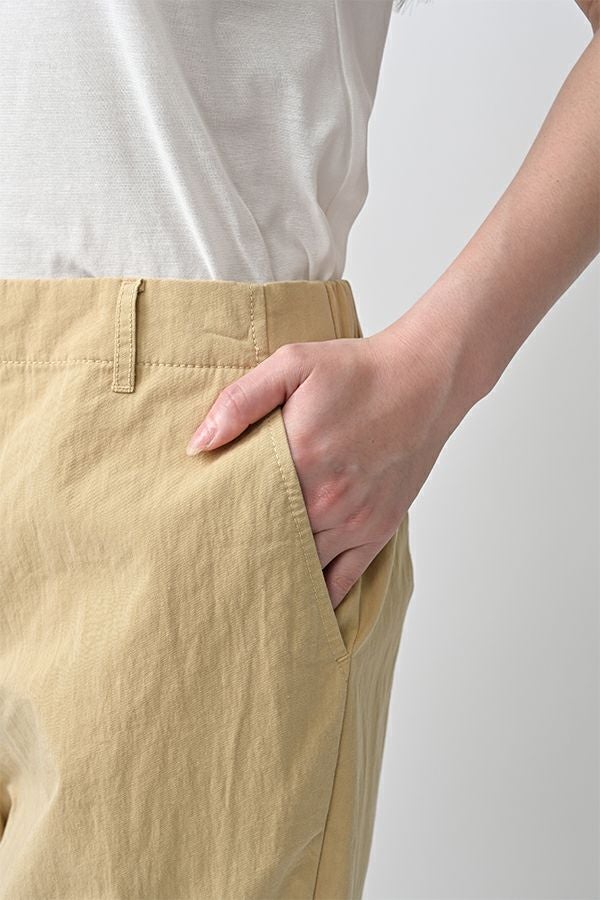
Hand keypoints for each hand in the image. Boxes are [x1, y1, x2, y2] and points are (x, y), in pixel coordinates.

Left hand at [185, 315, 460, 609]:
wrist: (425, 380)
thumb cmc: (358, 370)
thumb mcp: (292, 364)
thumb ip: (240, 402)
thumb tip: (198, 446)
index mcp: (298, 459)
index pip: (242, 510)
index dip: (217, 526)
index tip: (194, 538)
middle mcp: (326, 500)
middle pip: (269, 544)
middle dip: (240, 558)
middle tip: (209, 574)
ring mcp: (355, 521)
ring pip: (303, 568)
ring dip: (275, 578)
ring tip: (242, 595)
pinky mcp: (378, 530)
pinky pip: (344, 579)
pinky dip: (319, 596)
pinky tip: (296, 607)